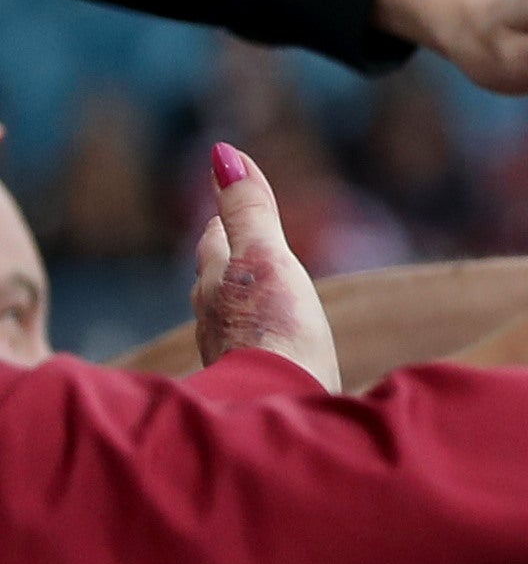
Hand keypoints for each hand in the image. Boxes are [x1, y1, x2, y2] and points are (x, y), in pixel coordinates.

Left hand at [191, 145, 340, 387]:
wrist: (281, 409)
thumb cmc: (276, 332)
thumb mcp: (266, 258)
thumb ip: (248, 210)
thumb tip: (222, 154)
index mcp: (217, 282)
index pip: (214, 239)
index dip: (223, 220)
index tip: (229, 204)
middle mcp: (212, 317)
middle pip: (214, 276)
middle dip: (226, 256)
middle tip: (240, 241)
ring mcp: (227, 353)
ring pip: (225, 315)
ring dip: (237, 298)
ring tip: (253, 292)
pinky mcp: (249, 384)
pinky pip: (246, 349)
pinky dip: (252, 336)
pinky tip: (267, 346)